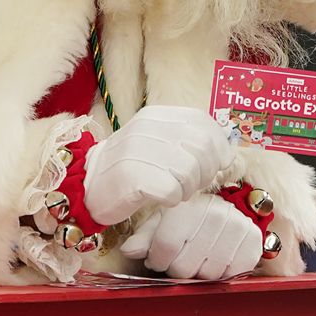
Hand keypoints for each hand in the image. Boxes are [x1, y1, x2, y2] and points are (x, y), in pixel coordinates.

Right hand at [83, 106, 232, 225]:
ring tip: (175, 191)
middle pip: (201, 147)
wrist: (86, 187)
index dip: (217, 145)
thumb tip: (228, 155)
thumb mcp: (158, 144)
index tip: (216, 163)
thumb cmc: (131, 168)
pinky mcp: (131, 177)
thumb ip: (190, 143)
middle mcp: (146, 128)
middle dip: (206, 171)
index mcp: (155, 116)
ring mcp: (137, 151)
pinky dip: (173, 199)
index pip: (202, 122)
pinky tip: (161, 198)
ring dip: (189, 188)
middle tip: (193, 184)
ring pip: (190, 170)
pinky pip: (172, 191)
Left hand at [120, 194, 262, 279]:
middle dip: (176, 269)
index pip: (165, 247)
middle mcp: (217, 213)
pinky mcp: (253, 244)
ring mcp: (238, 228)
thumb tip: (129, 250)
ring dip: (199, 273)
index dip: (156, 260)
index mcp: (189, 205)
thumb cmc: (186, 219)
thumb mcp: (161, 222)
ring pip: (207, 275)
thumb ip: (144, 237)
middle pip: (184, 266)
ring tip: (198, 258)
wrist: (225, 212)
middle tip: (180, 258)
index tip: (157, 259)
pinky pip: (230, 276)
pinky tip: (216, 260)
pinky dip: (220, 275)